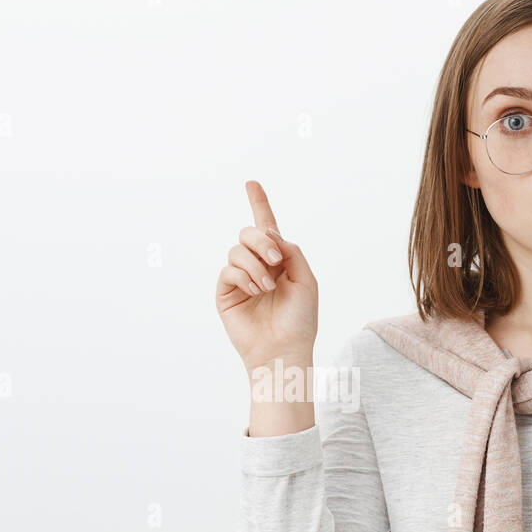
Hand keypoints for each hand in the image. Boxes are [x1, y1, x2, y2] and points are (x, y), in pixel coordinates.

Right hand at [215, 180, 318, 372]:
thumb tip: (267, 232)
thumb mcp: (306, 279)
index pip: (266, 227)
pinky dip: (244, 277)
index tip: (251, 183)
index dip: (259, 203)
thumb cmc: (300, 320)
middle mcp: (257, 265)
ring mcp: (240, 278)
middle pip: (249, 232)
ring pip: (238, 250)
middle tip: (276, 261)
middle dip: (262, 240)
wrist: (284, 349)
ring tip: (268, 287)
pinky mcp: (226, 292)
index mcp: (278, 260)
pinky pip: (228, 269)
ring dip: (255, 265)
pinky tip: (256, 291)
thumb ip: (290, 250)